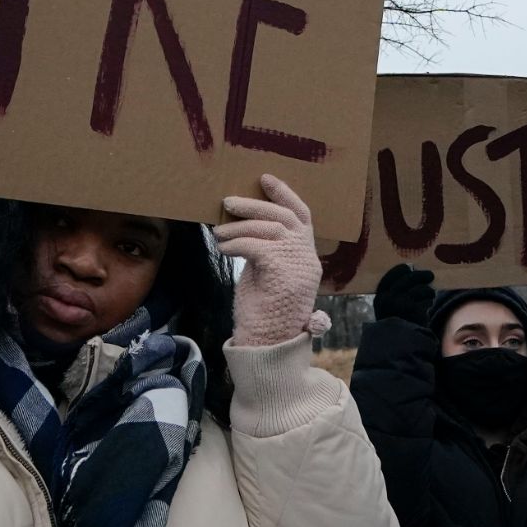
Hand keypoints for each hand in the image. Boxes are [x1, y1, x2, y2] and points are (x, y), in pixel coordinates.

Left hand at [219, 174, 329, 346]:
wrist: (267, 346)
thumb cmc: (263, 313)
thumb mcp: (266, 275)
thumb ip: (267, 251)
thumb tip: (245, 226)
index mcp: (307, 257)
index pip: (302, 216)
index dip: (285, 195)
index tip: (265, 179)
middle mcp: (308, 258)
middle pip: (284, 216)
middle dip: (255, 204)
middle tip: (228, 201)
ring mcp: (299, 265)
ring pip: (269, 228)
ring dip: (239, 226)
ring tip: (218, 233)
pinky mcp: (282, 272)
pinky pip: (256, 245)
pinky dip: (236, 242)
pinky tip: (223, 247)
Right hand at [374, 263, 436, 325]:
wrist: (398, 346)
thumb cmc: (394, 326)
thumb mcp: (387, 309)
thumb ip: (394, 293)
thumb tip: (411, 271)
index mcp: (380, 297)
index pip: (391, 276)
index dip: (402, 270)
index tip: (410, 267)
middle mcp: (389, 298)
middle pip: (410, 278)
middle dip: (422, 276)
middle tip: (430, 275)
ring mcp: (402, 304)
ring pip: (422, 289)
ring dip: (428, 293)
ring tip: (428, 298)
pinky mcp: (415, 310)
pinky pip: (428, 300)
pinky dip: (430, 303)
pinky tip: (427, 309)